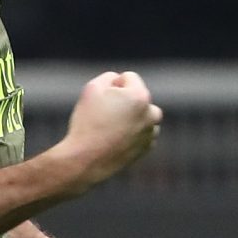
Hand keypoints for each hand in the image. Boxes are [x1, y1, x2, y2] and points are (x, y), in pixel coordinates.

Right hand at [59, 69, 161, 190]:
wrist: (85, 160)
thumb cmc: (87, 122)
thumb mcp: (92, 88)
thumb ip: (110, 77)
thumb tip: (119, 81)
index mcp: (140, 96)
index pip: (129, 78)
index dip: (112, 85)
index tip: (101, 100)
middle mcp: (151, 114)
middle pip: (138, 96)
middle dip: (126, 101)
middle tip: (106, 115)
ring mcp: (150, 133)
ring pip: (142, 115)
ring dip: (131, 117)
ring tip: (110, 128)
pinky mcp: (146, 148)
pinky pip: (141, 132)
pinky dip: (132, 133)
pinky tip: (115, 139)